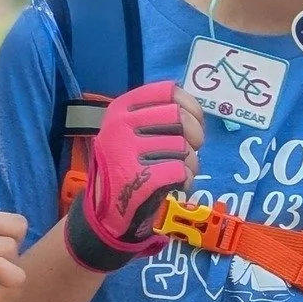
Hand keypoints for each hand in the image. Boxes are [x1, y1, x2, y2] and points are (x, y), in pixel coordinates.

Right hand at [64, 81, 202, 272]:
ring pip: (184, 148)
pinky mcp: (138, 178)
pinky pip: (181, 172)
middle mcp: (120, 125)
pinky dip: (185, 181)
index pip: (168, 91)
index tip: (195, 121)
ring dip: (190, 163)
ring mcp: (127, 152)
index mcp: (120, 108)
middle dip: (195, 136)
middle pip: (180, 118)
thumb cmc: (128, 165)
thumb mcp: (132, 130)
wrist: (106, 210)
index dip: (191, 106)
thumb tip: (196, 112)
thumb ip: (159, 115)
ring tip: (175, 171)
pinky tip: (172, 186)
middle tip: (190, 149)